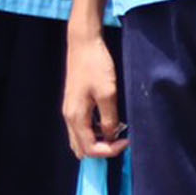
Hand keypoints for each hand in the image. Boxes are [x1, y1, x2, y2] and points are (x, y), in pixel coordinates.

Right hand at [62, 30, 127, 158]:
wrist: (84, 44)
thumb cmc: (95, 66)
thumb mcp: (107, 93)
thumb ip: (109, 118)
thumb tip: (111, 135)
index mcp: (75, 117)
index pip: (90, 148)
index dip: (109, 150)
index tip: (126, 141)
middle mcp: (69, 117)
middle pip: (81, 147)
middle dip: (101, 150)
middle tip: (120, 141)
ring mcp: (70, 110)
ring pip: (80, 139)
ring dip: (96, 142)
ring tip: (115, 134)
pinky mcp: (74, 103)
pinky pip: (81, 128)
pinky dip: (93, 132)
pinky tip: (106, 124)